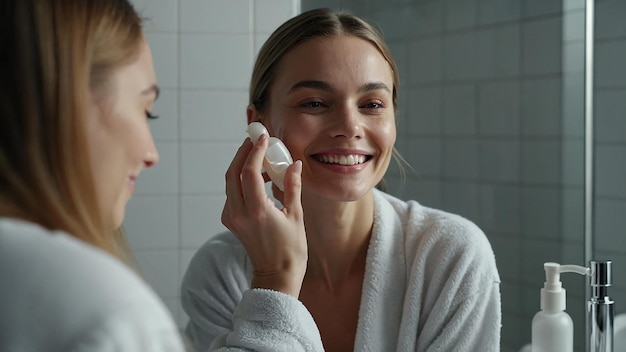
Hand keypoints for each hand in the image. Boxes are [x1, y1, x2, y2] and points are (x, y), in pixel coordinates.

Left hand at [221, 134, 306, 297]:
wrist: (276, 276)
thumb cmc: (290, 251)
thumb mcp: (296, 216)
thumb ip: (292, 187)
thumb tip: (294, 164)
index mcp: (256, 212)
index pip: (249, 172)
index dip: (255, 151)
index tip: (263, 137)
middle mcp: (238, 214)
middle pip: (233, 173)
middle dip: (243, 153)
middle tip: (256, 139)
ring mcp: (231, 218)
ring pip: (230, 182)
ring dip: (242, 165)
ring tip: (260, 155)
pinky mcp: (231, 221)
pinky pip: (233, 192)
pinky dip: (243, 179)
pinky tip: (260, 176)